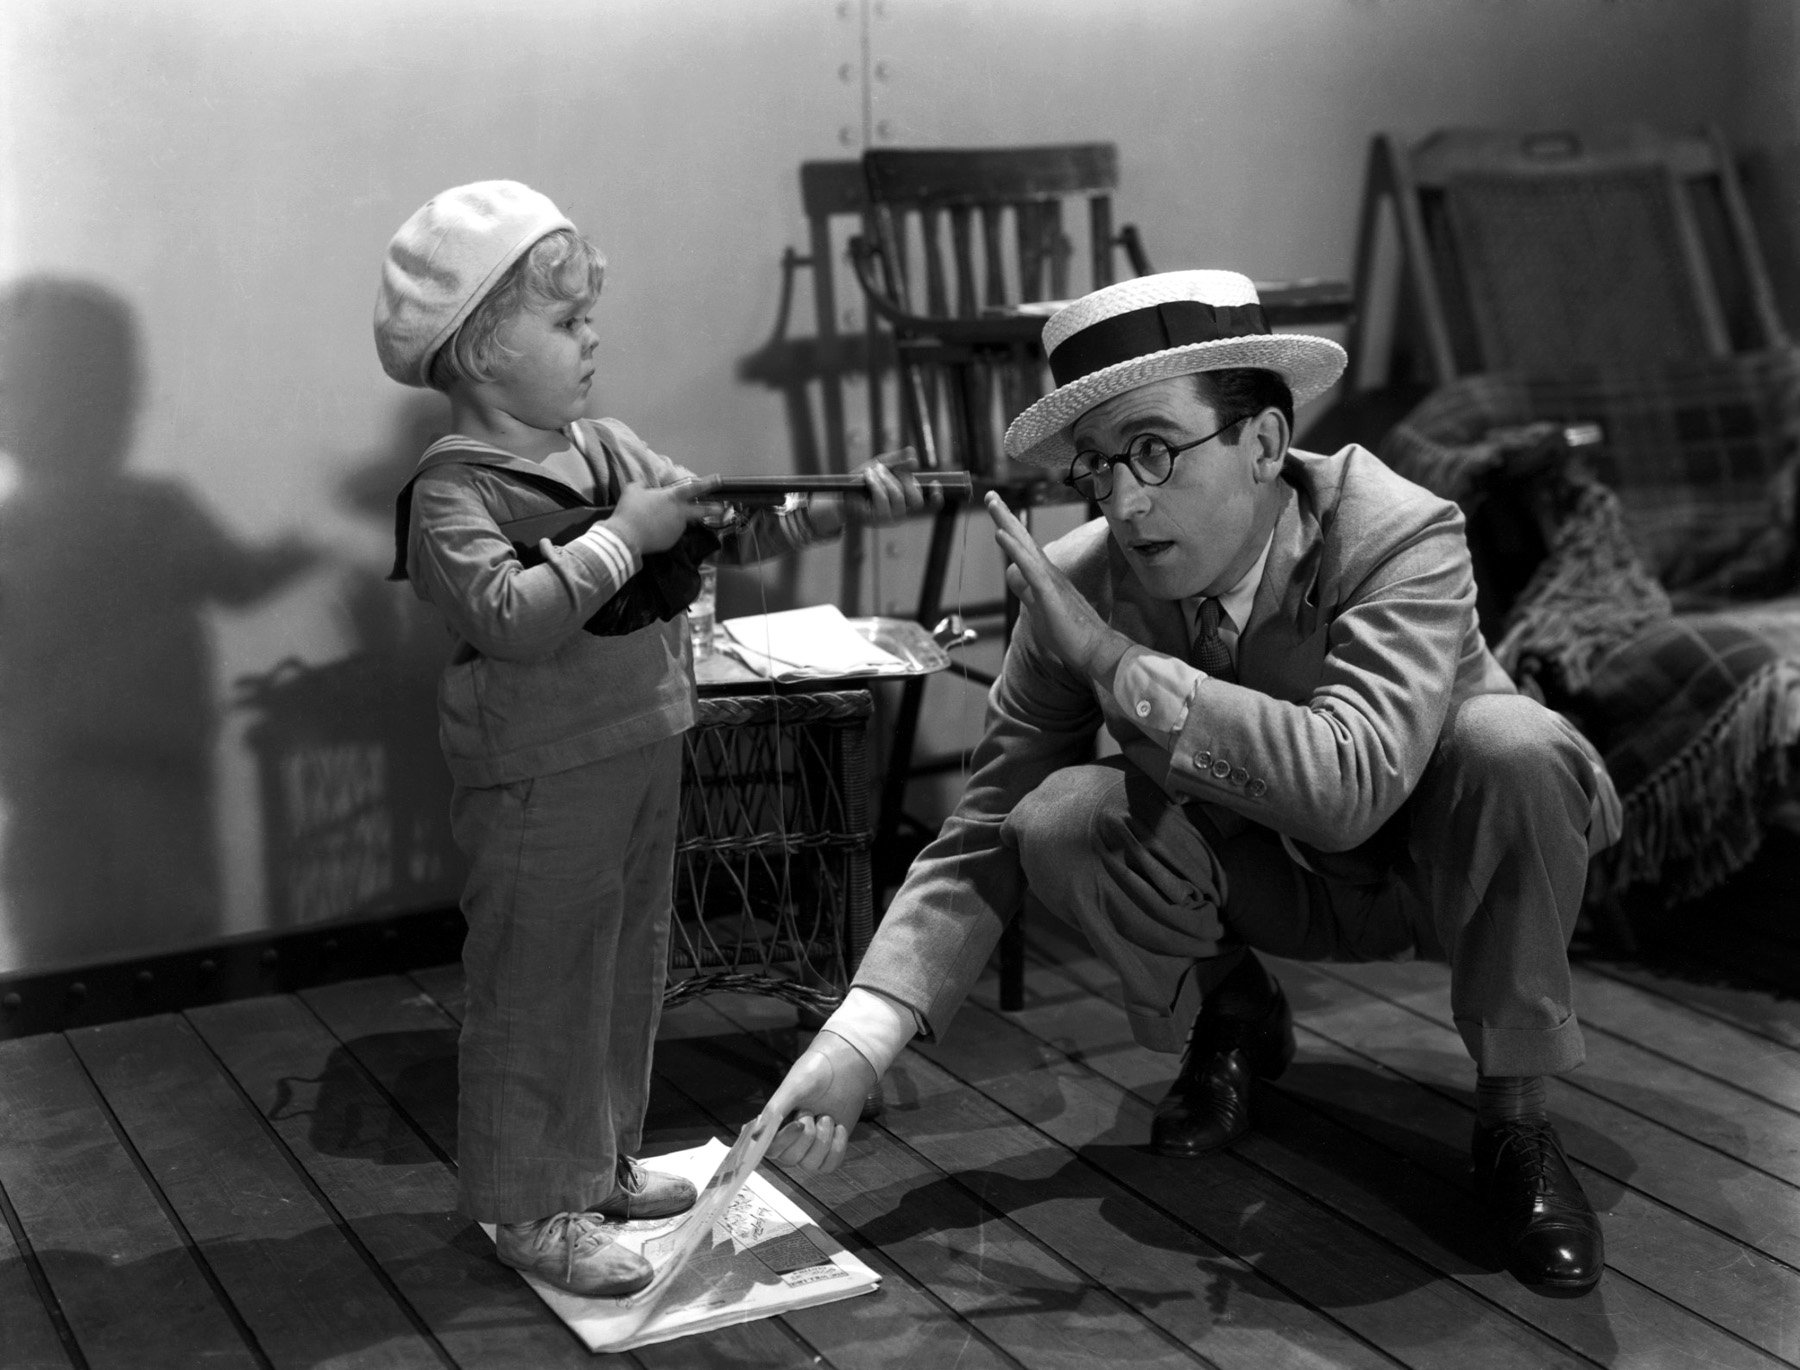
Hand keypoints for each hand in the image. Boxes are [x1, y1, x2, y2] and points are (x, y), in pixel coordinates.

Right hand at [606, 477, 717, 554]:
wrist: (626, 537)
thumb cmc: (630, 510)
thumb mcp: (633, 489)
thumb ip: (643, 485)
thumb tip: (645, 486)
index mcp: (672, 497)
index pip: (694, 488)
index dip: (708, 483)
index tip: (720, 479)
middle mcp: (679, 513)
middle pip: (701, 511)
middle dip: (712, 509)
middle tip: (720, 508)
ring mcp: (677, 529)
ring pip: (680, 522)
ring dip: (673, 520)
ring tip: (654, 520)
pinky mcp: (671, 542)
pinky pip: (670, 533)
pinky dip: (664, 531)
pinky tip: (652, 530)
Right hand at [760, 1030, 877, 1173]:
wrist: (844, 1066)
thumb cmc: (814, 1072)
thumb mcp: (793, 1088)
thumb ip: (774, 1111)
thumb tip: (755, 1137)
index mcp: (774, 1123)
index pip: (770, 1148)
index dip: (784, 1141)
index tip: (799, 1124)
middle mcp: (789, 1138)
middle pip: (791, 1159)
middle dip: (806, 1135)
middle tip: (812, 1111)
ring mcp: (810, 1145)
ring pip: (810, 1165)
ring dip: (822, 1140)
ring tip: (827, 1116)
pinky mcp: (829, 1148)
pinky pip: (829, 1165)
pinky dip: (836, 1148)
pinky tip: (839, 1127)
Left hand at [810, 450, 936, 535]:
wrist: (841, 496)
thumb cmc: (862, 482)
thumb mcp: (880, 467)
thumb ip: (896, 461)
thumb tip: (913, 455)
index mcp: (905, 503)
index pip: (928, 505)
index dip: (936, 498)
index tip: (936, 484)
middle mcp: (901, 514)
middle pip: (915, 498)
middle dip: (903, 479)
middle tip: (887, 469)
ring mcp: (890, 519)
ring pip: (898, 496)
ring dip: (885, 479)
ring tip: (872, 471)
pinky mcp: (877, 520)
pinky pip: (882, 498)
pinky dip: (876, 483)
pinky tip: (868, 477)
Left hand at [986, 491, 1127, 682]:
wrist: (1095, 649)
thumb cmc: (1071, 633)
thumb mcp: (1040, 609)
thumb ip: (1027, 591)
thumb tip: (1015, 576)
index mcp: (1046, 577)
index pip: (1024, 549)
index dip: (1010, 529)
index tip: (998, 511)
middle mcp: (1048, 573)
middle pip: (1023, 539)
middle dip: (1005, 516)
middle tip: (991, 495)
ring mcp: (1049, 581)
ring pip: (1025, 547)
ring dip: (1007, 524)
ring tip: (993, 503)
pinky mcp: (1050, 593)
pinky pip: (1030, 568)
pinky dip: (1015, 550)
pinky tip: (1002, 534)